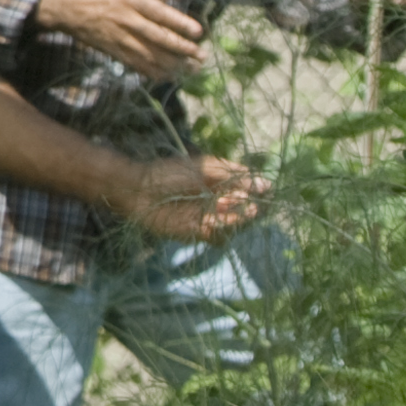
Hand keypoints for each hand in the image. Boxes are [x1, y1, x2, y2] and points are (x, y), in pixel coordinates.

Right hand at [42, 0, 207, 80]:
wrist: (72, 8)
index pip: (162, 13)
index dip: (181, 24)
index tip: (199, 32)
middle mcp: (129, 20)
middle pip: (159, 37)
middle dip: (183, 49)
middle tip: (201, 56)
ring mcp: (122, 38)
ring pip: (151, 55)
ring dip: (173, 65)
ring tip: (191, 69)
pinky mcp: (116, 52)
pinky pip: (138, 65)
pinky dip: (155, 73)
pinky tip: (170, 76)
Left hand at [116, 152, 271, 244]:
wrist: (138, 191)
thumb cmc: (168, 174)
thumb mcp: (206, 168)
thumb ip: (235, 176)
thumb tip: (267, 184)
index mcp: (221, 183)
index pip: (250, 191)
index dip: (258, 192)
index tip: (263, 191)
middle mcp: (218, 201)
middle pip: (247, 211)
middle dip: (246, 206)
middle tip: (234, 199)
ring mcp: (208, 219)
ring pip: (235, 226)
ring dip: (234, 218)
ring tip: (221, 205)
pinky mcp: (197, 234)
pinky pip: (219, 238)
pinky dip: (220, 230)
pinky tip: (210, 220)